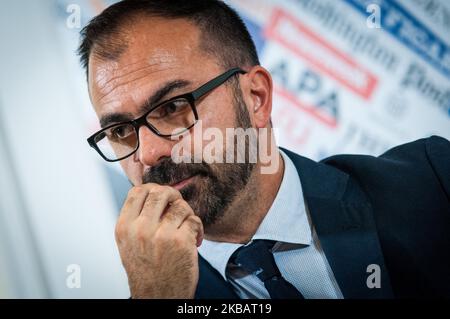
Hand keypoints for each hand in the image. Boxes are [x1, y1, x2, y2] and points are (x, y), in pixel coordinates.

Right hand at [115, 184, 203, 298]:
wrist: (157, 297)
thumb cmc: (146, 271)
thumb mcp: (129, 244)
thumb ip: (137, 219)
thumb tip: (154, 193)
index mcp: (124, 228)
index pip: (137, 192)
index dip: (153, 188)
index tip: (161, 196)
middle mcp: (140, 230)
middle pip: (160, 192)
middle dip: (173, 196)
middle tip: (177, 205)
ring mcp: (162, 235)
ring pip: (181, 206)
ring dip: (187, 214)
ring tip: (186, 227)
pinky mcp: (182, 242)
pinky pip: (194, 220)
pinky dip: (198, 227)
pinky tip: (194, 239)